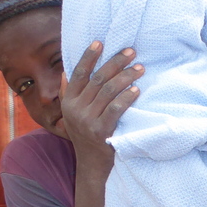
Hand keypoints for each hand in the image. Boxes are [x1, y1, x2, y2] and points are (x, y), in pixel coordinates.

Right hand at [62, 42, 143, 166]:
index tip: (101, 41)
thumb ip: (69, 94)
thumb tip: (66, 71)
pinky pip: (116, 109)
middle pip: (97, 79)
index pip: (79, 73)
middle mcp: (75, 109)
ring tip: (140, 68)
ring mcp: (87, 120)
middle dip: (115, 63)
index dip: (89, 56)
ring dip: (125, 77)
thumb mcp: (73, 115)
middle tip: (131, 52)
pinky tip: (137, 89)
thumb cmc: (86, 135)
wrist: (91, 165)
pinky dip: (127, 98)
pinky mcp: (101, 131)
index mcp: (68, 102)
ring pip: (108, 91)